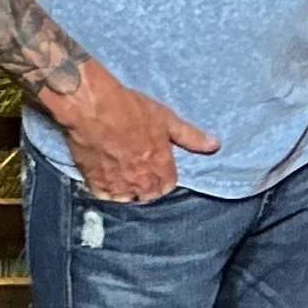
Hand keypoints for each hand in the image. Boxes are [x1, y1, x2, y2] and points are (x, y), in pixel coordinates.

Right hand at [50, 61, 218, 201]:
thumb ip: (190, 136)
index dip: (164, 177)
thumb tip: (215, 145)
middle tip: (139, 171)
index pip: (169, 186)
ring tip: (123, 176)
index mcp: (161, 167)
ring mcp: (117, 185)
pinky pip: (104, 197)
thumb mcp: (166, 119)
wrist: (92, 108)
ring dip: (127, 192)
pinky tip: (105, 179)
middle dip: (147, 187)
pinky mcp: (95, 183)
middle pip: (149, 196)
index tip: (158, 167)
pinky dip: (107, 191)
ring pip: (127, 200)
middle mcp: (141, 181)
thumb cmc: (131, 110)